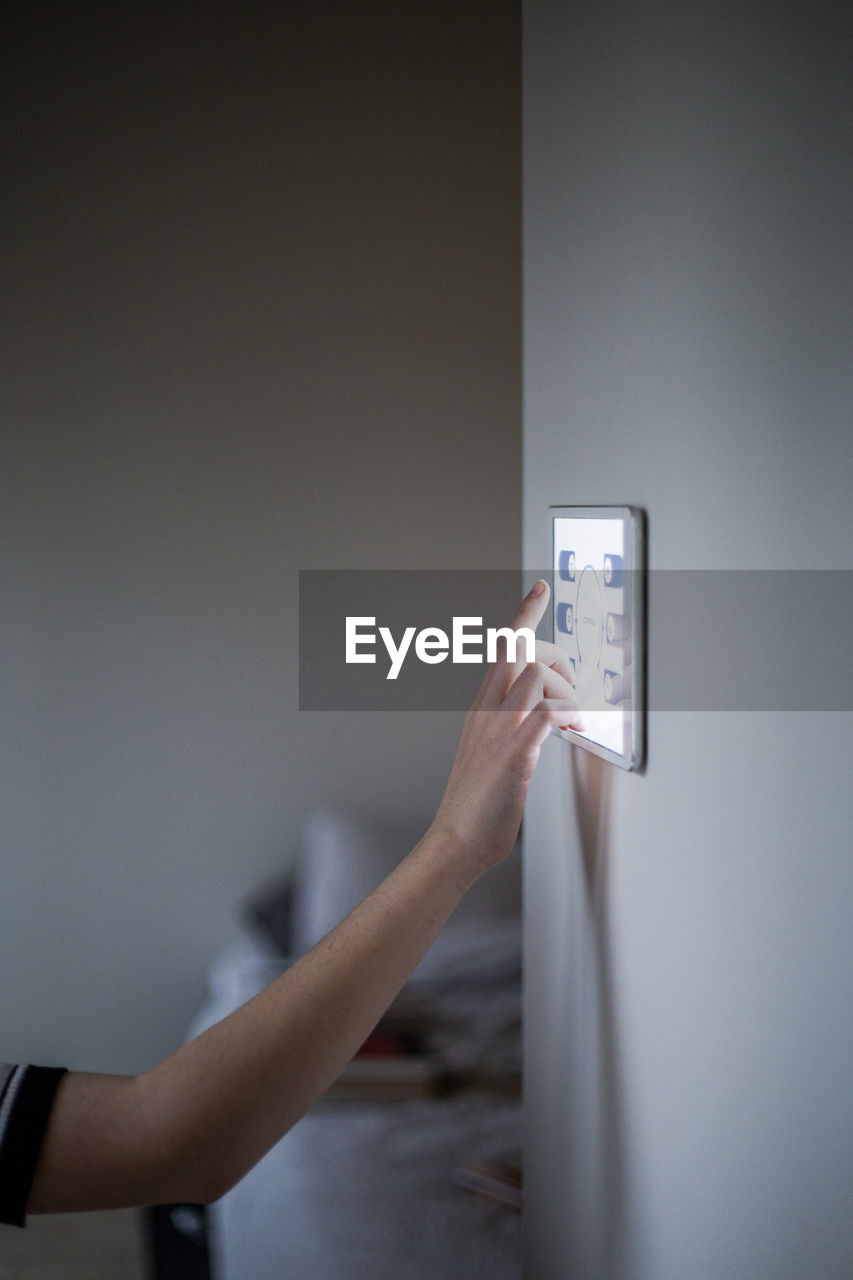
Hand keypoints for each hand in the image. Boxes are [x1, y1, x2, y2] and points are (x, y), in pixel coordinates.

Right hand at [429, 579, 582, 878]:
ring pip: (537, 675)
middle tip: (571, 686)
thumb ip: (508, 727)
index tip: (540, 589)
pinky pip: (550, 714)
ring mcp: (501, 729)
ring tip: (573, 720)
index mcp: (480, 707)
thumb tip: (540, 718)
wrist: (455, 838)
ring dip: (566, 691)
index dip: (524, 614)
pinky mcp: (516, 752)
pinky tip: (575, 731)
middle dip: (557, 655)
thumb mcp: (486, 752)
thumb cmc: (473, 803)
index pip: (502, 647)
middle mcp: (488, 710)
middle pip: (521, 649)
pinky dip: (570, 716)